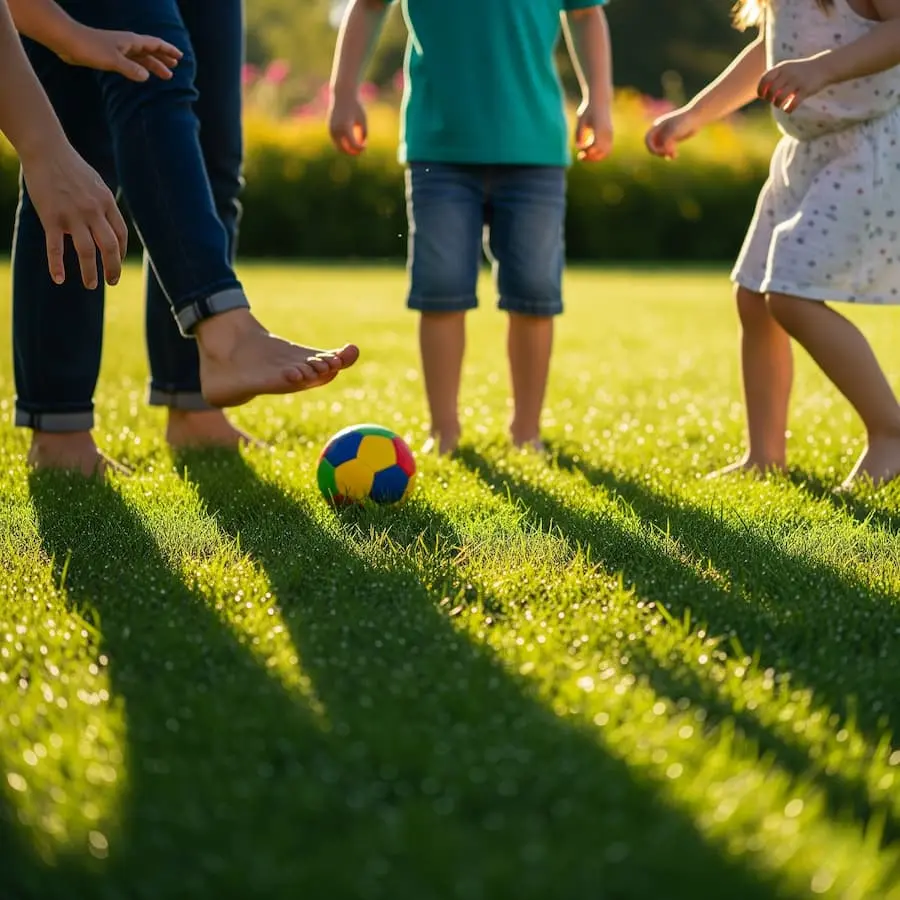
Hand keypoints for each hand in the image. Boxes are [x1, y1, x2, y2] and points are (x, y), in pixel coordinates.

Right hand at [21, 144, 127, 288]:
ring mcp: (72, 215)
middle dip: (113, 268)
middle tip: (111, 282)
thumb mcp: (96, 185)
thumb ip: (104, 206)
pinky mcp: (51, 218)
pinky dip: (57, 265)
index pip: (121, 235)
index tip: (116, 261)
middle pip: (110, 247)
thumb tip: (110, 226)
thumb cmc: (72, 168)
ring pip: (87, 251)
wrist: (46, 150)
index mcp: (106, 203)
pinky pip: (55, 247)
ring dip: (90, 272)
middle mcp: (93, 211)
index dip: (121, 252)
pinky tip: (59, 279)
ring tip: (91, 285)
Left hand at [58, 25, 182, 81]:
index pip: (155, 44)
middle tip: (173, 70)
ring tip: (164, 75)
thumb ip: (131, 69)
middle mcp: (127, 44)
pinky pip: (131, 63)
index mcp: (131, 42)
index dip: (168, 50)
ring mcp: (118, 49)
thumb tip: (146, 77)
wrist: (67, 41)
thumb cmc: (90, 47)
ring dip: (153, 65)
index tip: (180, 57)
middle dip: (163, 60)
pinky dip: (140, 68)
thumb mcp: (113, 60)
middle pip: (150, 51)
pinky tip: (141, 75)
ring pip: (141, 58)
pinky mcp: (110, 56)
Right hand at [328, 93, 367, 154]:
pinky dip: (342, 143)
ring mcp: (331, 130)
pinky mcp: (330, 128)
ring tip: (356, 145)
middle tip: (359, 150)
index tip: (365, 147)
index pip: (353, 145)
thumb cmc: (355, 107)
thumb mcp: (363, 120)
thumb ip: (363, 134)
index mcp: (345, 128)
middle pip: (344, 149)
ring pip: (338, 146)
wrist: (342, 95)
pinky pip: (336, 141)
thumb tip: (362, 147)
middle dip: (352, 152)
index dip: (360, 149)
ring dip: (347, 148)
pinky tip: (350, 139)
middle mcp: (337, 130)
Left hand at [575, 100, 612, 161]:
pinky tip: (590, 150)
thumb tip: (579, 147)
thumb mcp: (581, 120)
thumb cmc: (588, 110)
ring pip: (606, 152)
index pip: (596, 146)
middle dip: (591, 158)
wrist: (600, 101)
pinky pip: (607, 149)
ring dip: (596, 157)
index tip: (580, 151)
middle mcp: (607, 132)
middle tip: (580, 157)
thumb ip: (579, 134)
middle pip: (602, 152)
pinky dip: (599, 153)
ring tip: (585, 155)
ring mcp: (610, 134)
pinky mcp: (611, 135)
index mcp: (600, 128)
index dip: (588, 152)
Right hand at [644, 108, 698, 158]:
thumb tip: (665, 152)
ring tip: (673, 155)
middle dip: (658, 152)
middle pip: (653, 145)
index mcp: (657, 126)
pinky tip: (675, 156)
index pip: (648, 139)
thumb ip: (666, 142)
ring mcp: (666, 135)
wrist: (696, 117)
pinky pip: (667, 149)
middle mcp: (660, 130)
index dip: (650, 147)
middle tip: (666, 154)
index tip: (658, 152)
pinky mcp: (673, 138)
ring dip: (665, 154)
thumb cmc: (684, 123)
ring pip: (660, 148)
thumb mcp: (673, 132)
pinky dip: (670, 154)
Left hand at [757, 56, 832, 112]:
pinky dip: (788, 109)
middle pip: (771, 91)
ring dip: (778, 105)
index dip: (760, 90)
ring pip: (780, 98)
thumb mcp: (786, 69)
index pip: (764, 79)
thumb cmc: (800, 71)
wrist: (824, 66)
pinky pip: (792, 104)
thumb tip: (760, 94)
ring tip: (780, 104)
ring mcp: (797, 81)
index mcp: (782, 67)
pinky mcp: (806, 89)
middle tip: (774, 100)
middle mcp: (788, 73)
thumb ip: (774, 78)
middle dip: (769, 99)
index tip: (763, 96)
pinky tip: (789, 109)